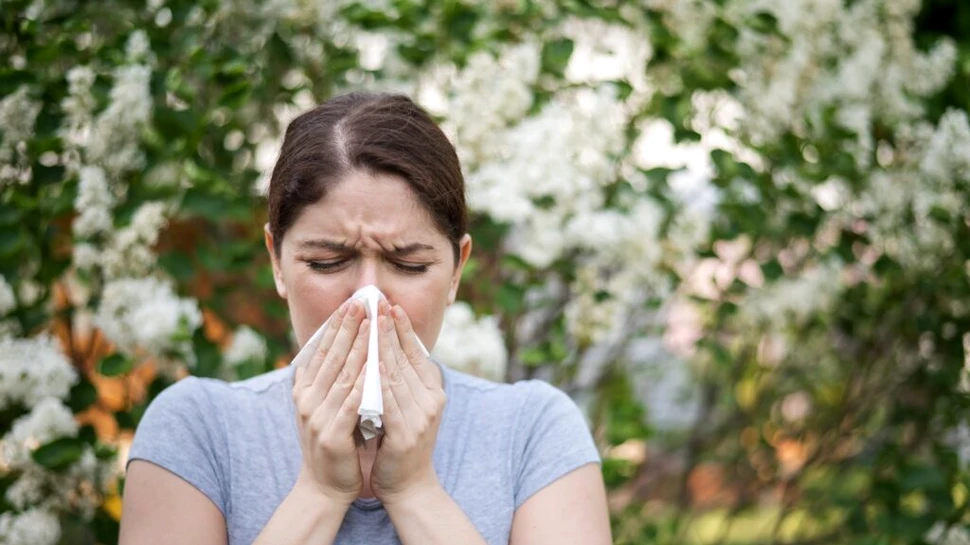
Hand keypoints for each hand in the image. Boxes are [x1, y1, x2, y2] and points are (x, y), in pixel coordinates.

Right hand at [291, 300, 369, 505]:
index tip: (351, 303)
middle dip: (347, 328)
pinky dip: (363, 384)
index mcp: (305, 391)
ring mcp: (317, 417)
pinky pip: (351, 404)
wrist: (324, 488)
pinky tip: (375, 367)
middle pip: (331, 357)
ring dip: (358, 348)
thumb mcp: (325, 407)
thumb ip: (330, 381)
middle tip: (361, 303)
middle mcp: (307, 400)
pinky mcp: (331, 435)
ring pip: (342, 375)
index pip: (322, 351)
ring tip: (371, 325)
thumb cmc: (333, 444)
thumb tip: (338, 348)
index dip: (336, 326)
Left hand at [370, 300, 446, 504]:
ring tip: (371, 324)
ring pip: (397, 375)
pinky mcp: (407, 433)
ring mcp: (421, 417)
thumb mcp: (406, 407)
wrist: (408, 486)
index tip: (391, 306)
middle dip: (390, 329)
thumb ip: (400, 382)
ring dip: (383, 347)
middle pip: (406, 359)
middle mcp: (431, 401)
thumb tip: (385, 351)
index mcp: (432, 392)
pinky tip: (370, 363)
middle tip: (378, 304)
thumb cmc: (400, 444)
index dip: (403, 329)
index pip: (416, 353)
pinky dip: (380, 381)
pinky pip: (390, 401)